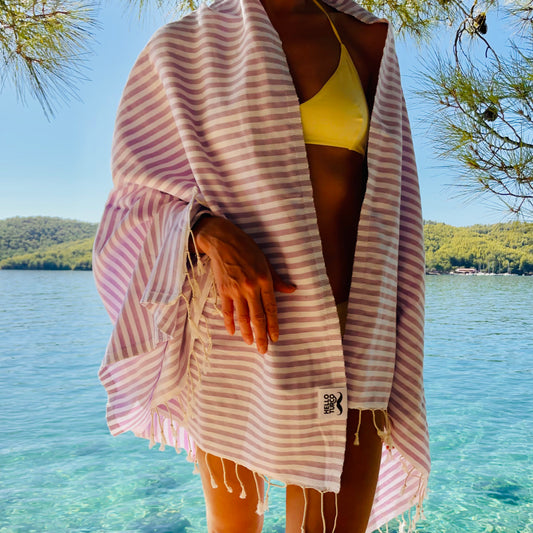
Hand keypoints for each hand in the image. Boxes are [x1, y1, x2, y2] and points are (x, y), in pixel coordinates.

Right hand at [193, 215, 295, 353]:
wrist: (223, 241)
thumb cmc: (247, 249)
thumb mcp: (266, 261)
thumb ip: (278, 279)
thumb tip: (291, 290)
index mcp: (264, 280)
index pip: (271, 308)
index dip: (273, 325)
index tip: (275, 338)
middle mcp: (250, 287)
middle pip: (257, 317)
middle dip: (261, 335)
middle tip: (263, 350)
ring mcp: (235, 290)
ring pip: (242, 317)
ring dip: (246, 332)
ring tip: (250, 343)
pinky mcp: (223, 290)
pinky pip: (227, 310)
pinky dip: (229, 322)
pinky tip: (232, 332)